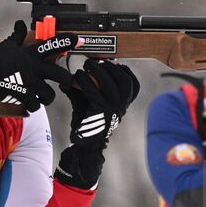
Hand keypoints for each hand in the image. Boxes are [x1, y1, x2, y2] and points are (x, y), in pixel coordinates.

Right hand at [0, 20, 74, 114]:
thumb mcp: (7, 45)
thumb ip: (17, 36)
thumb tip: (20, 23)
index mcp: (31, 55)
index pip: (53, 45)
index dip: (67, 41)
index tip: (79, 40)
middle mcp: (35, 69)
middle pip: (61, 75)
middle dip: (66, 80)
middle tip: (65, 82)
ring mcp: (31, 84)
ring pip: (50, 94)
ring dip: (47, 96)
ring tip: (43, 96)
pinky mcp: (24, 97)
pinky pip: (35, 106)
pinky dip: (33, 106)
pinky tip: (29, 104)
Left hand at [55, 60, 139, 189]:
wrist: (84, 145)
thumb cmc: (87, 122)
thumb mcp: (89, 102)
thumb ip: (84, 88)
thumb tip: (71, 77)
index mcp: (123, 105)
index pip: (134, 86)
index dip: (127, 72)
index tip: (117, 63)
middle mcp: (122, 107)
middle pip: (124, 81)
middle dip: (111, 67)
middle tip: (96, 61)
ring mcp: (113, 109)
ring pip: (110, 83)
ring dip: (98, 70)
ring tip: (86, 65)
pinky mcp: (101, 111)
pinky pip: (93, 90)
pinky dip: (85, 81)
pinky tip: (77, 76)